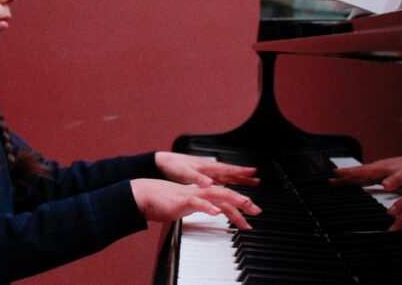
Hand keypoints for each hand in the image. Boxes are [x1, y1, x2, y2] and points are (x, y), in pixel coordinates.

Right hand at [130, 178, 261, 228]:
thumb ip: (199, 206)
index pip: (225, 195)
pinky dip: (208, 206)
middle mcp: (200, 191)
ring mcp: (192, 194)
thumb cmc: (163, 200)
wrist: (145, 194)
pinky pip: (198, 202)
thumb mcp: (186, 205)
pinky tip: (216, 211)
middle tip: (257, 210)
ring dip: (232, 199)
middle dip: (243, 201)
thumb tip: (209, 211)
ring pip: (216, 194)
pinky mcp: (183, 200)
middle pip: (226, 193)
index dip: (240, 201)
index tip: (252, 210)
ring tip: (245, 204)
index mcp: (202, 193)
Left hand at [155, 152, 259, 187]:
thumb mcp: (185, 173)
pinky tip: (229, 186)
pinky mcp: (202, 176)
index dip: (241, 172)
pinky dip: (227, 182)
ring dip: (237, 179)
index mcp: (207, 167)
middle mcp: (209, 168)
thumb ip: (198, 179)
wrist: (161, 162)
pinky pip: (219, 179)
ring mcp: (206, 172)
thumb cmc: (173, 166)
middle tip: (258, 180)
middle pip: (230, 173)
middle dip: (244, 176)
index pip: (228, 170)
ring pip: (226, 176)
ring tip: (250, 182)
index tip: (254, 172)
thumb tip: (210, 185)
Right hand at [330, 154, 401, 190]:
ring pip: (360, 176)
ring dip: (348, 179)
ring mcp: (379, 172)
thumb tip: (385, 185)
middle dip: (342, 177)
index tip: (335, 174)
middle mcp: (377, 169)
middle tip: (328, 181)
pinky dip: (357, 180)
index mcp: (380, 168)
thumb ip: (396, 179)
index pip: (361, 171)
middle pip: (356, 173)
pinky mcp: (382, 176)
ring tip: (335, 183)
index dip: (348, 173)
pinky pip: (365, 178)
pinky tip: (353, 184)